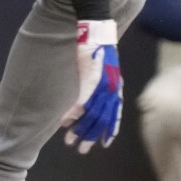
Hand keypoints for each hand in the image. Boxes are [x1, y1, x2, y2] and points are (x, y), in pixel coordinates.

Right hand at [60, 19, 122, 153]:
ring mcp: (102, 87)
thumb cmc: (99, 48)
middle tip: (82, 149)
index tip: (105, 143)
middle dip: (91, 136)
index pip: (114, 115)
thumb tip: (97, 94)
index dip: (110, 130)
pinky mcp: (91, 81)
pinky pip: (81, 103)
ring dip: (78, 129)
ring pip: (90, 116)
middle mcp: (111, 90)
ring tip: (69, 141)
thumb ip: (104, 83)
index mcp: (116, 87)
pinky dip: (72, 114)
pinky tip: (64, 122)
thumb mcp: (105, 68)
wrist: (96, 31)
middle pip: (101, 120)